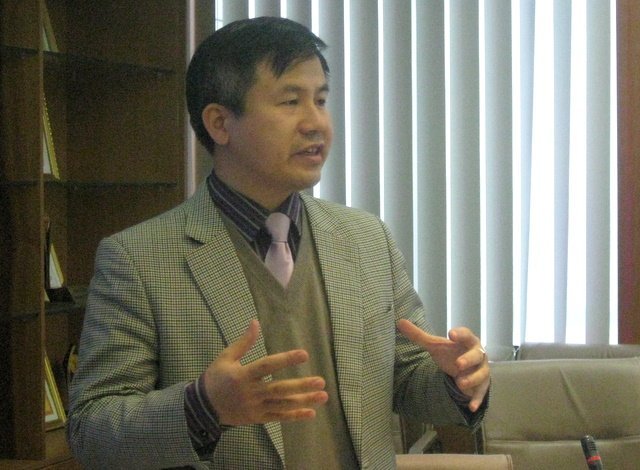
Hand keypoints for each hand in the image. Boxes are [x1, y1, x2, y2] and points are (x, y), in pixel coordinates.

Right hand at [202, 320, 328, 425]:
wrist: (202, 408)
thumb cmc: (215, 378)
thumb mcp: (225, 357)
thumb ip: (243, 342)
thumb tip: (255, 322)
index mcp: (243, 375)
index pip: (267, 366)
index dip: (286, 360)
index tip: (304, 354)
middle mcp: (251, 393)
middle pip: (279, 389)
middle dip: (301, 386)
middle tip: (321, 381)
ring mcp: (255, 407)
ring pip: (282, 405)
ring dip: (304, 401)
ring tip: (323, 395)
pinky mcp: (258, 418)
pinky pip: (279, 417)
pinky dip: (295, 416)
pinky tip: (311, 413)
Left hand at [397, 319, 489, 411]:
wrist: (465, 368)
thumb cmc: (451, 353)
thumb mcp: (434, 345)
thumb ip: (418, 335)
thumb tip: (400, 322)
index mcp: (467, 341)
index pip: (466, 334)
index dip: (460, 334)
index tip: (451, 334)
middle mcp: (478, 354)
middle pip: (477, 355)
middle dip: (468, 359)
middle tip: (458, 364)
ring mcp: (481, 370)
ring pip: (481, 374)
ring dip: (472, 379)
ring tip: (460, 383)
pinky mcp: (481, 385)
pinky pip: (481, 392)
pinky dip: (477, 399)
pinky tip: (471, 407)